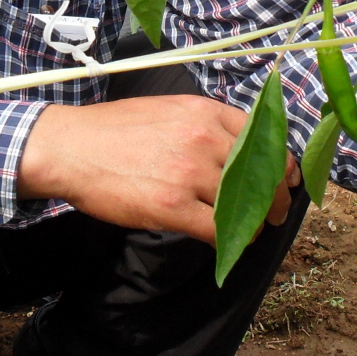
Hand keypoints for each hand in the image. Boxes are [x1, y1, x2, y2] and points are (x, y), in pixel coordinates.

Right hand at [17, 95, 301, 243]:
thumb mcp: (167, 110)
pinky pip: (219, 229)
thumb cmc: (114, 131)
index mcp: (205, 112)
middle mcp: (203, 138)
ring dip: (254, 222)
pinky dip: (230, 241)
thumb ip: (204, 125)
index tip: (287, 178)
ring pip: (243, 203)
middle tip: (276, 212)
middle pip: (261, 172)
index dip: (281, 163)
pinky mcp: (173, 206)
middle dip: (275, 196)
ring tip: (252, 230)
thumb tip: (237, 150)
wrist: (69, 148)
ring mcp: (189, 173)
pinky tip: (229, 244)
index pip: (263, 138)